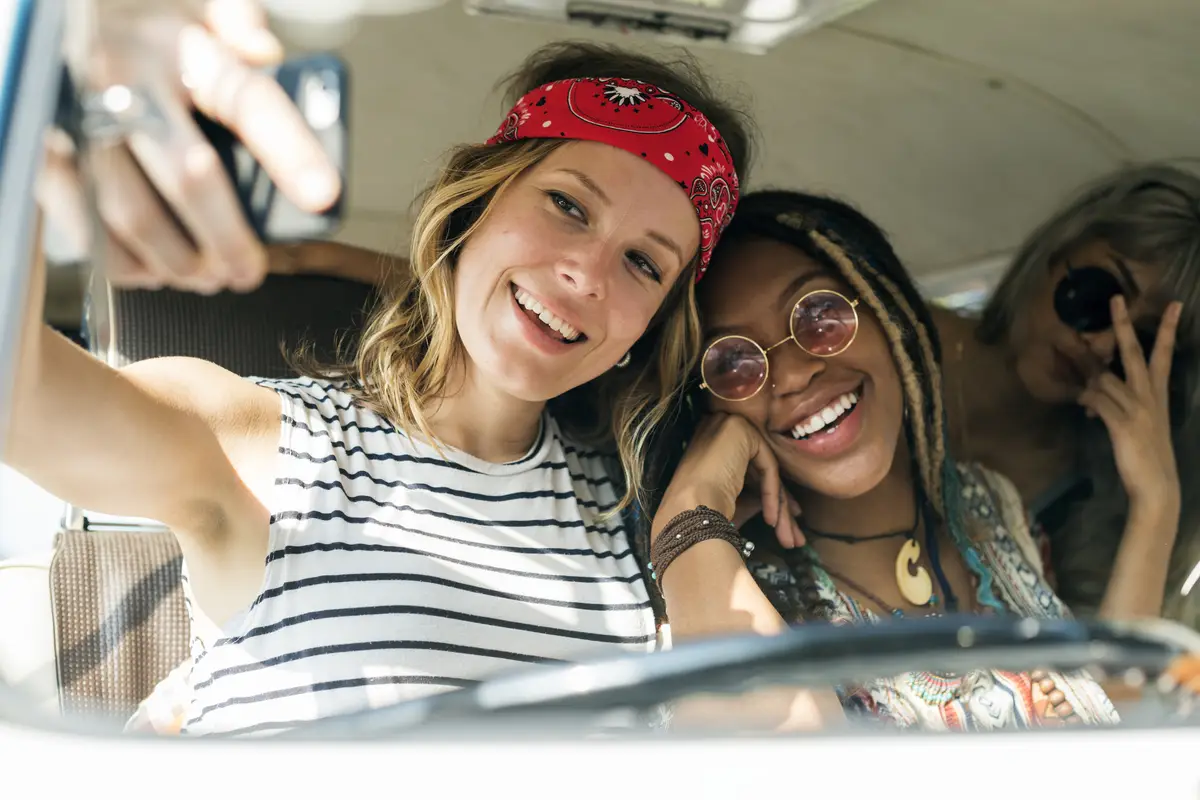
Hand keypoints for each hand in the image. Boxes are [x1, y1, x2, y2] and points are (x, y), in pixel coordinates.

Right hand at [40, 0, 340, 293]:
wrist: (53, 16)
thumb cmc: (140, 22)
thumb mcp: (193, 3)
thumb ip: (238, 20)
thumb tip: (267, 51)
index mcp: (179, 46)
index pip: (247, 100)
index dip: (290, 152)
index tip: (323, 196)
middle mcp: (125, 78)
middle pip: (190, 176)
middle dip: (228, 238)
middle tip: (248, 273)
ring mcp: (77, 116)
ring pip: (132, 211)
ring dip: (176, 259)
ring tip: (205, 278)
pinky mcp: (43, 149)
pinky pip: (80, 221)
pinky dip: (120, 260)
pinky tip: (150, 271)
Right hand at [654, 413, 804, 548]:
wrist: (687, 510)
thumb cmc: (701, 513)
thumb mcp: (732, 500)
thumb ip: (755, 494)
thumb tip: (784, 504)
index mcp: (707, 443)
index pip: (746, 468)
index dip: (765, 495)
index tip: (778, 521)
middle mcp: (715, 427)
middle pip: (758, 470)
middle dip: (779, 504)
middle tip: (791, 536)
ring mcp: (726, 424)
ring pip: (765, 470)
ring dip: (780, 507)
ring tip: (791, 538)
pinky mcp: (740, 430)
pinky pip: (767, 464)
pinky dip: (773, 494)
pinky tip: (771, 519)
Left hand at [1077, 296, 1182, 511]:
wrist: (1157, 485)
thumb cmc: (1146, 455)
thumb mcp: (1136, 424)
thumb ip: (1115, 404)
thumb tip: (1090, 395)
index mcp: (1159, 393)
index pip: (1164, 354)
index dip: (1168, 330)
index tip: (1174, 305)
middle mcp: (1150, 396)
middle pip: (1135, 353)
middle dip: (1123, 326)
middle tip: (1116, 299)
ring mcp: (1137, 409)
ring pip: (1106, 379)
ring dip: (1088, 380)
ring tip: (1079, 388)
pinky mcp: (1123, 424)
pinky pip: (1098, 402)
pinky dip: (1087, 401)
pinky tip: (1082, 406)